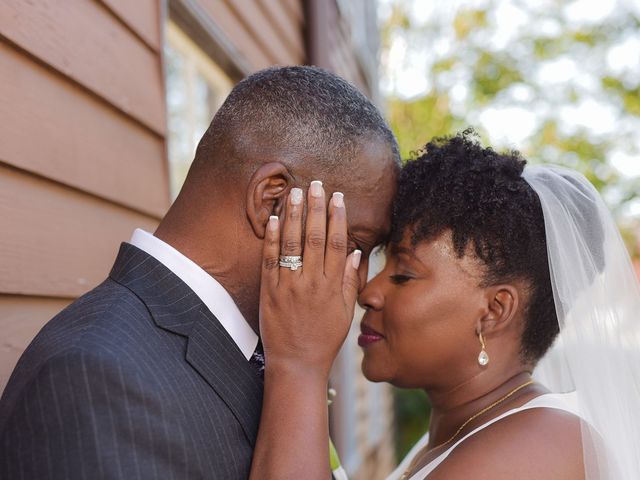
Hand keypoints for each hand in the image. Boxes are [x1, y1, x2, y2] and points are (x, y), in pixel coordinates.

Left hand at [259, 180, 361, 378]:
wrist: (296, 363)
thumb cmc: (324, 338)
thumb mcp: (345, 312)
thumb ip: (351, 281)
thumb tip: (357, 253)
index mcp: (332, 286)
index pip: (338, 243)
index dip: (338, 218)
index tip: (338, 197)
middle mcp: (312, 282)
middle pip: (315, 237)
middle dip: (316, 208)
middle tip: (316, 184)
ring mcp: (288, 285)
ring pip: (291, 243)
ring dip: (293, 216)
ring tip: (294, 192)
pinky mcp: (269, 291)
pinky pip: (269, 260)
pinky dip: (270, 238)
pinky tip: (272, 218)